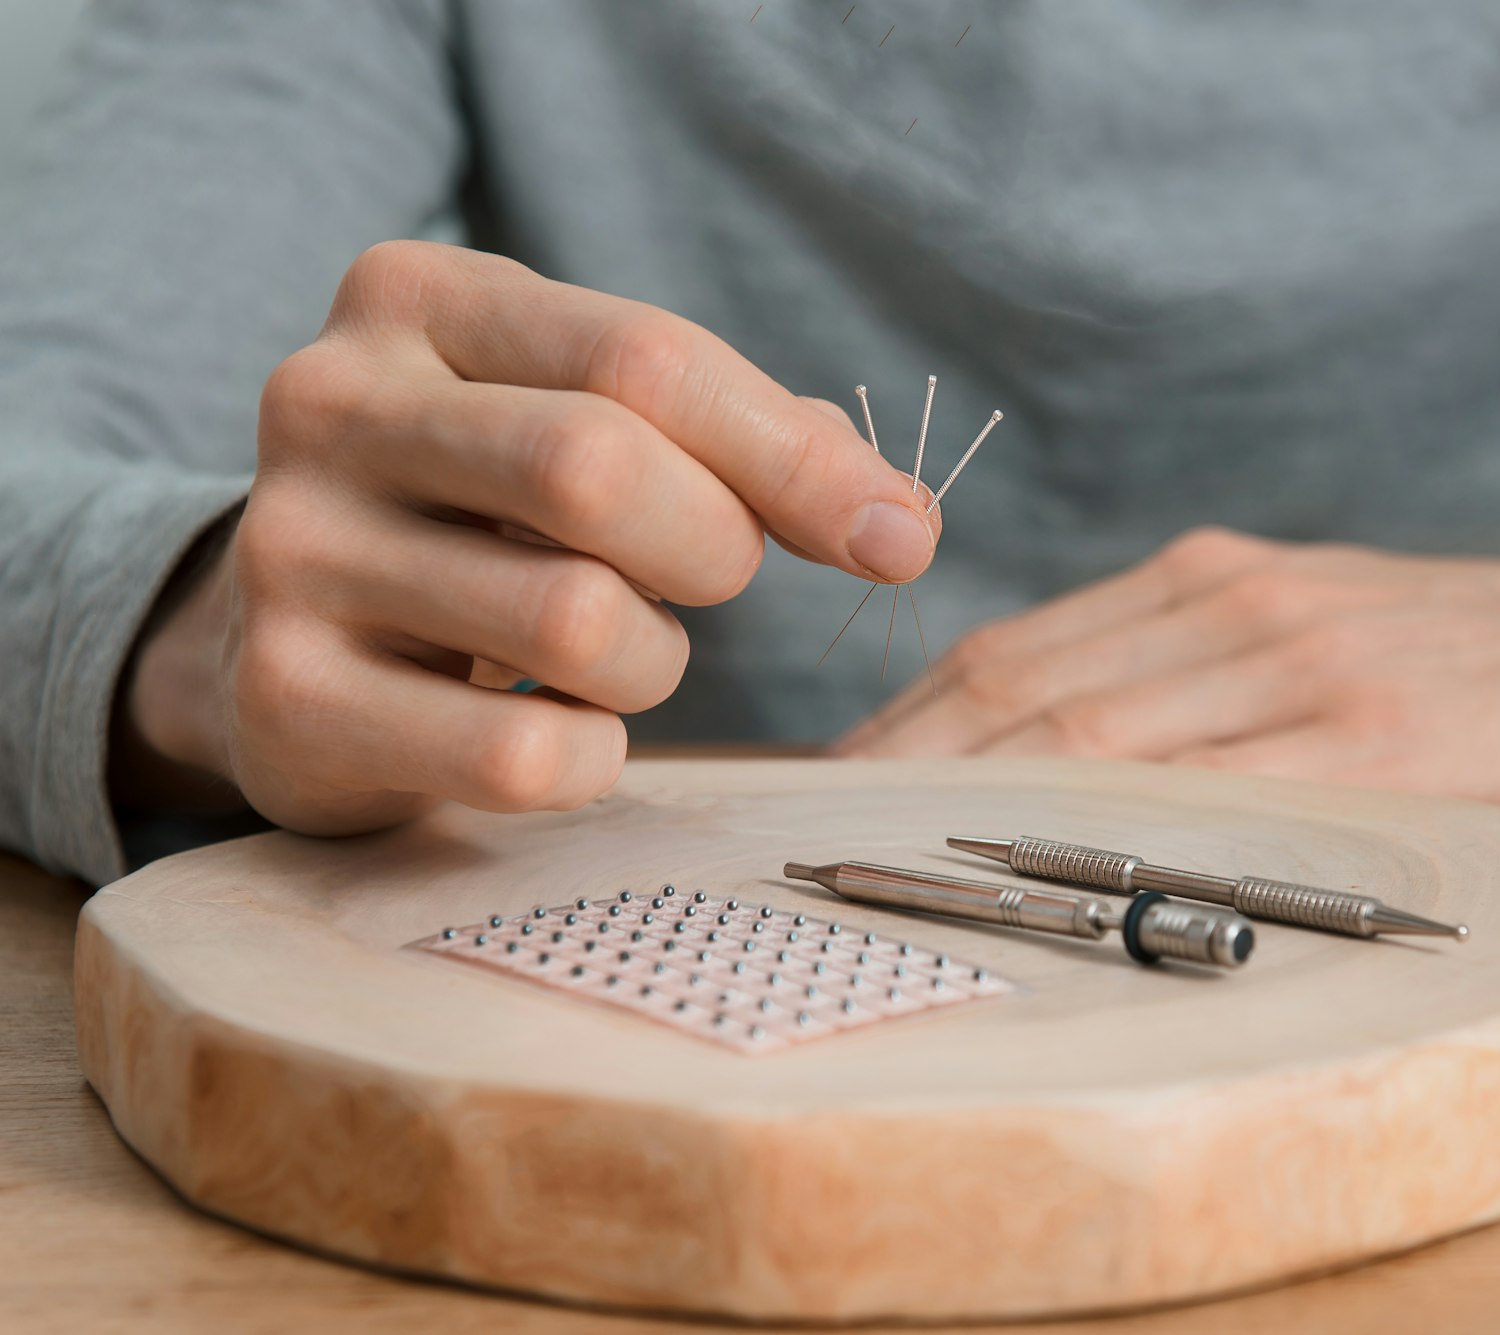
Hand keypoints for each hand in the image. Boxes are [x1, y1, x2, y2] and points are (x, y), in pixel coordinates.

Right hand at [115, 240, 936, 833]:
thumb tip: (902, 523)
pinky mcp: (285, 697)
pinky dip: (592, 758)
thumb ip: (745, 444)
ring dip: (652, 662)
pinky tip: (561, 731)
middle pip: (597, 467)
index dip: (794, 457)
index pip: (645, 357)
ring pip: (572, 619)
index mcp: (417, 299)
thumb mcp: (589, 422)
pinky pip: (519, 754)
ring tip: (615, 651)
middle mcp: (327, 402)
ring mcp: (290, 551)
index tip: (896, 536)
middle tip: (708, 581)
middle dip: (713, 548)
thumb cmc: (489, 514)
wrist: (293, 638)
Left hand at [836, 528, 1499, 815]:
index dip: (908, 718)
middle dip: (907, 763)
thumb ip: (1183, 665)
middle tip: (819, 834)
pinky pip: (1216, 790)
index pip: (1016, 649)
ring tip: (887, 863)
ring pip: (1095, 732)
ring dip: (972, 800)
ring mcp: (1301, 667)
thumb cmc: (1450, 649)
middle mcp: (1234, 608)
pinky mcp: (1375, 737)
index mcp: (1207, 580)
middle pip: (1026, 686)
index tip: (834, 783)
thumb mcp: (1301, 622)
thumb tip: (1044, 739)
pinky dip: (1112, 828)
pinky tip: (1045, 873)